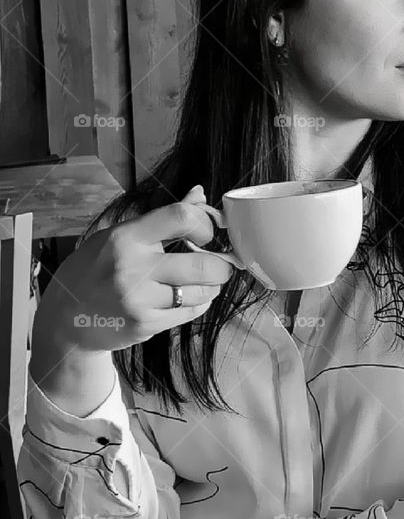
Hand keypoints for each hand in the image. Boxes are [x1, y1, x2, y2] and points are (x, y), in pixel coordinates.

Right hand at [35, 185, 236, 354]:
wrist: (66, 318)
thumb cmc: (95, 270)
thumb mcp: (120, 236)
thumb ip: (162, 219)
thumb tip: (199, 194)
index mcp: (126, 237)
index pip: (180, 217)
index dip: (205, 224)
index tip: (206, 234)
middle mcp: (133, 268)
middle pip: (202, 264)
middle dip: (221, 265)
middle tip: (221, 264)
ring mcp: (139, 299)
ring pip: (201, 292)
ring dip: (212, 286)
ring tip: (205, 282)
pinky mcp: (145, 324)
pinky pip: (190, 312)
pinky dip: (198, 304)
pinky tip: (190, 298)